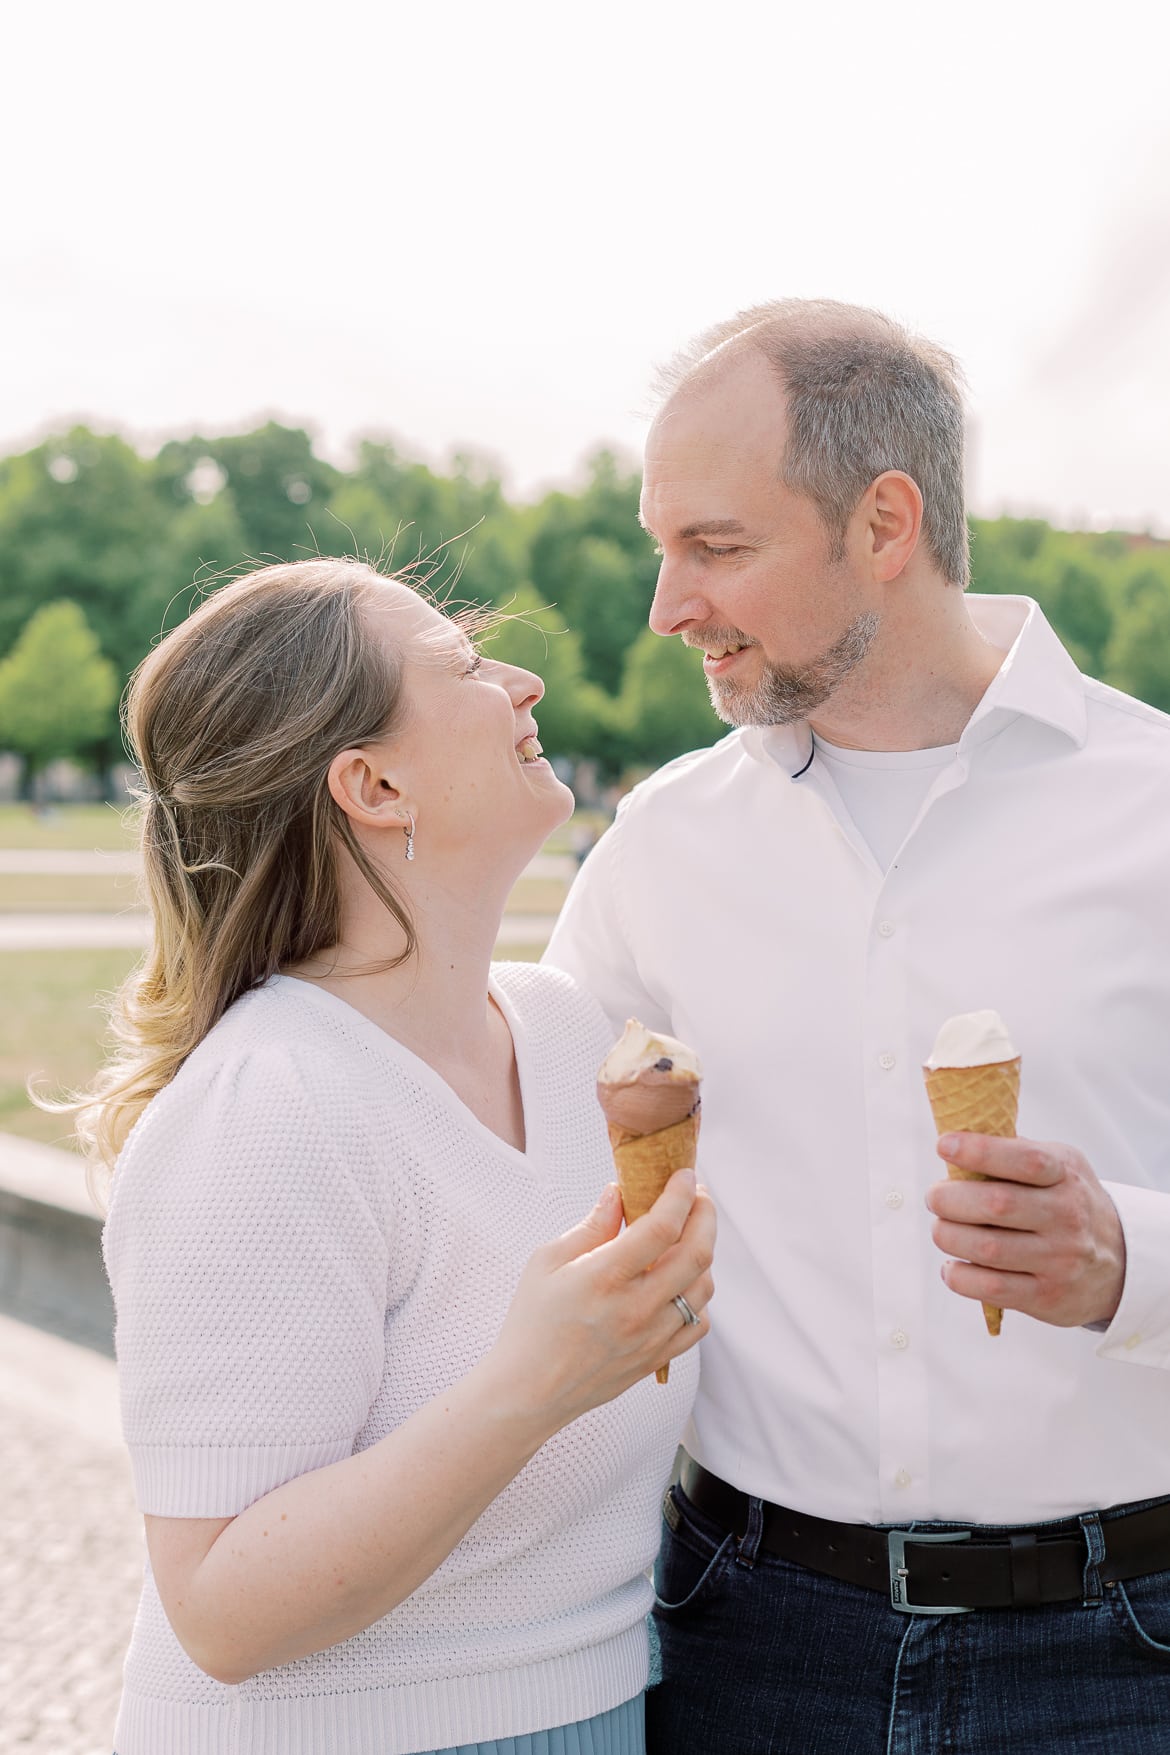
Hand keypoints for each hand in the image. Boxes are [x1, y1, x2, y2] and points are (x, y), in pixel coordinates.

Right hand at [490, 1169, 715, 1432]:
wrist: (528, 1391)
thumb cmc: (531, 1322)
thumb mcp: (547, 1262)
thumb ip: (591, 1226)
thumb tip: (619, 1193)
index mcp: (605, 1278)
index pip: (662, 1227)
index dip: (681, 1195)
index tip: (685, 1176)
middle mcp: (636, 1308)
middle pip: (697, 1253)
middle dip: (706, 1215)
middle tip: (698, 1197)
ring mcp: (651, 1338)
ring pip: (703, 1288)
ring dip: (703, 1253)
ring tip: (687, 1236)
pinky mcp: (656, 1359)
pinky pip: (697, 1324)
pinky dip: (697, 1296)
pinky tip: (679, 1282)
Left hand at [925, 1133, 1125, 1328]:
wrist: (1120, 1263)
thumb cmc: (1068, 1203)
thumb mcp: (1059, 1166)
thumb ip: (1015, 1152)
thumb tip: (957, 1142)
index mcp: (1066, 1176)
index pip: (1026, 1160)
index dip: (980, 1151)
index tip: (944, 1145)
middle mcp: (1067, 1217)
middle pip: (998, 1204)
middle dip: (951, 1199)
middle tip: (935, 1197)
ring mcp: (1059, 1260)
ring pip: (988, 1248)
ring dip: (949, 1236)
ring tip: (941, 1230)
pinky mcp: (1047, 1296)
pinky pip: (991, 1287)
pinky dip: (960, 1276)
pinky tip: (953, 1267)